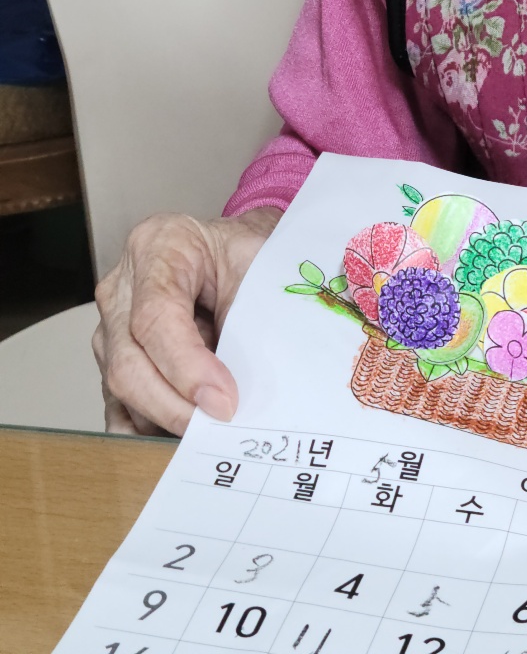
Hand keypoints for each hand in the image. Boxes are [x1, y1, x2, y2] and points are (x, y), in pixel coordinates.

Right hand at [93, 207, 280, 436]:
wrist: (232, 252)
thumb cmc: (243, 253)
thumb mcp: (257, 263)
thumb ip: (248, 313)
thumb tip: (247, 384)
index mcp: (157, 246)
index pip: (155, 316)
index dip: (187, 366)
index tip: (224, 401)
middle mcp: (121, 288)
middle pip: (128, 362)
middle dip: (175, 406)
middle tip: (220, 428)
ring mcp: (109, 327)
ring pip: (122, 391)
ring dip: (166, 419)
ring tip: (214, 431)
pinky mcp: (112, 361)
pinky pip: (118, 408)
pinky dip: (149, 429)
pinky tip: (181, 441)